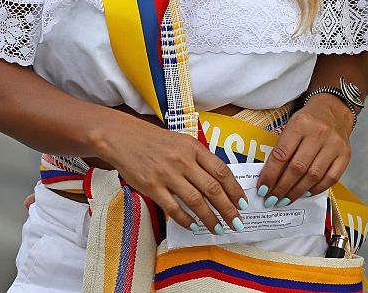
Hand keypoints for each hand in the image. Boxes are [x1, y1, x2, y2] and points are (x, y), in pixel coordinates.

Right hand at [95, 115, 247, 233]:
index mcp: (194, 148)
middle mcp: (184, 161)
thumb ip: (200, 159)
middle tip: (237, 222)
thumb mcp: (183, 142)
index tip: (242, 203)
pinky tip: (194, 226)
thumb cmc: (156, 141)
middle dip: (228, 208)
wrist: (124, 138)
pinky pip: (173, 208)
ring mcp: (168, 175)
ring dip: (210, 218)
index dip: (234, 189)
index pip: (221, 171)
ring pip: (196, 201)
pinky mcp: (152, 187)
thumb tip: (219, 182)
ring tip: (218, 228)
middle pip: (212, 188)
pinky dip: (186, 219)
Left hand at [255, 95, 353, 205]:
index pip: (281, 155)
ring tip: (285, 199)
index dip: (270, 175)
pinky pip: (331, 179)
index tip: (262, 188)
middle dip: (282, 188)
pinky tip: (305, 193)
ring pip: (313, 176)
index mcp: (301, 123)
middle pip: (297, 168)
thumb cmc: (308, 120)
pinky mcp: (345, 154)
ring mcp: (335, 144)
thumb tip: (269, 178)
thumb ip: (282, 148)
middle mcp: (319, 133)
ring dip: (296, 192)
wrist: (334, 109)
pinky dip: (316, 189)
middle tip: (272, 199)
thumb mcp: (291, 125)